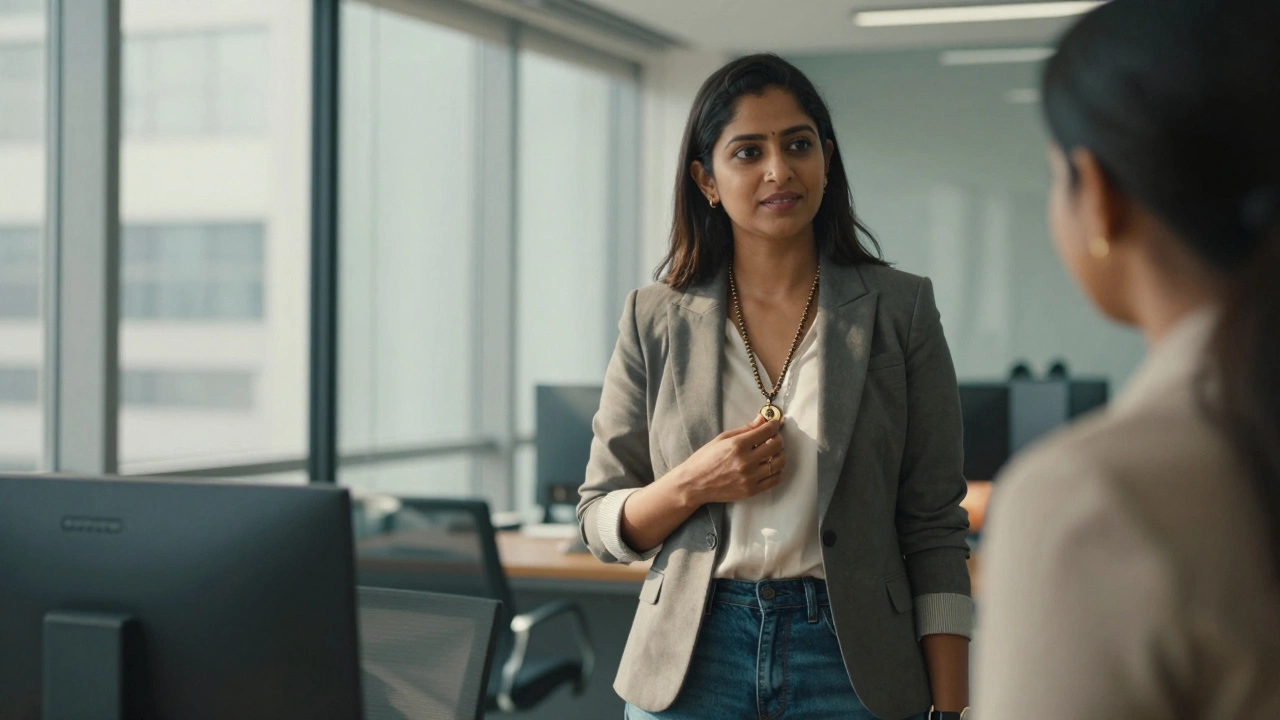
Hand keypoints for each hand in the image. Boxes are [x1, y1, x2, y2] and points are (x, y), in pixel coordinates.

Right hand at [665, 415, 785, 505]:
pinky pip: (775, 479)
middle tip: (773, 437)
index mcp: (737, 445)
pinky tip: (770, 466)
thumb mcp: (722, 439)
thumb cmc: (705, 459)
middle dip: (778, 438)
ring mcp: (750, 477)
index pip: (767, 431)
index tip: (774, 424)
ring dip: (779, 455)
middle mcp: (746, 461)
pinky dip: (777, 471)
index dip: (773, 425)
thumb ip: (745, 429)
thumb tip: (762, 419)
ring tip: (772, 452)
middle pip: (776, 446)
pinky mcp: (751, 490)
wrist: (694, 484)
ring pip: (779, 463)